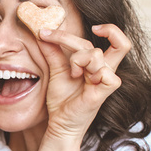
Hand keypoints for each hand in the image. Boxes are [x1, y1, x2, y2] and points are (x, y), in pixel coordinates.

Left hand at [37, 24, 130, 142]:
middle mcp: (105, 69)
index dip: (100, 27)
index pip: (107, 37)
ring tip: (71, 73)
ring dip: (77, 59)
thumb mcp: (56, 70)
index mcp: (98, 63)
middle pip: (103, 41)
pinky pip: (106, 74)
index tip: (76, 29)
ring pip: (96, 55)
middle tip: (51, 39)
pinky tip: (80, 79)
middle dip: (70, 39)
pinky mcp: (105, 92)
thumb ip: (52, 52)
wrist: (58, 122)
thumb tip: (42, 32)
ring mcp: (106, 80)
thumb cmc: (62, 100)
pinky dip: (91, 72)